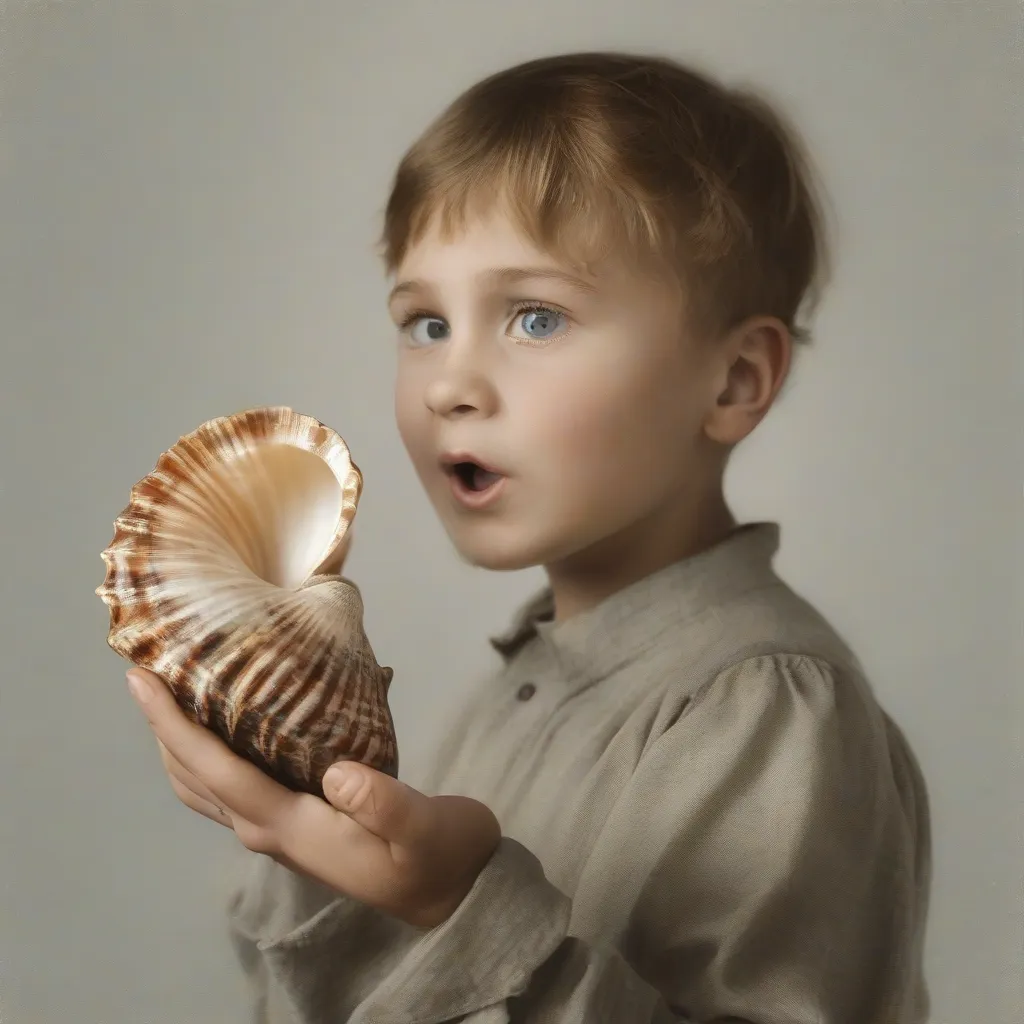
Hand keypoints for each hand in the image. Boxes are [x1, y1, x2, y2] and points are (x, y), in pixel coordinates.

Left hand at [125, 667, 500, 929]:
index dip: (174, 726)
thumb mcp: (424, 828)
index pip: (216, 770)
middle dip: (163, 727)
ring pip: (205, 786)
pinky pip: (230, 785)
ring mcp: (278, 830)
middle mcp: (269, 830)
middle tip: (149, 669)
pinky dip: (208, 752)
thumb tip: (337, 772)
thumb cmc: (440, 855)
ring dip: (179, 742)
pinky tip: (225, 718)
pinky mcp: (293, 822)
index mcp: (290, 826)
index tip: (142, 681)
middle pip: (194, 777)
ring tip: (172, 691)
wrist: (452, 893)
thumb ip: (383, 803)